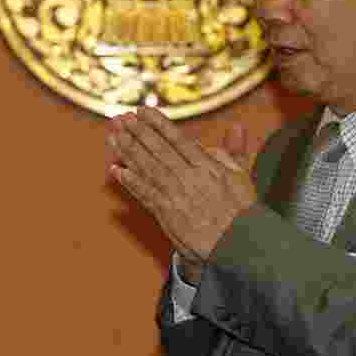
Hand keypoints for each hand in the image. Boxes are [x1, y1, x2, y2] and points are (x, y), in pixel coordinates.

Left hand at [108, 108, 257, 273]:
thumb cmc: (240, 212)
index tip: (141, 110)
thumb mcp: (242, 176)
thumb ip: (234, 151)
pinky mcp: (165, 212)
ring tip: (113, 136)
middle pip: (157, 150)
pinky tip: (116, 170)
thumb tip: (236, 128)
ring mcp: (174, 194)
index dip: (157, 123)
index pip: (176, 139)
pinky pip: (143, 194)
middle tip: (121, 118)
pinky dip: (129, 182)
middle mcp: (187, 176)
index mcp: (205, 165)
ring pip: (146, 168)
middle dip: (137, 132)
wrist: (236, 244)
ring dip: (127, 151)